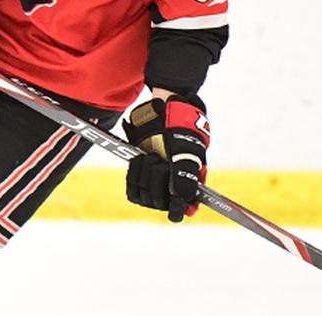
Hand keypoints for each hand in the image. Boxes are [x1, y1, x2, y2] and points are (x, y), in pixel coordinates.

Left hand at [123, 93, 209, 221]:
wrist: (159, 112)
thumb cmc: (178, 128)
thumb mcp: (185, 148)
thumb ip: (185, 174)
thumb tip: (183, 198)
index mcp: (189, 182)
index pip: (181, 208)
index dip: (177, 209)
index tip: (174, 209)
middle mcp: (171, 186)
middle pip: (160, 202)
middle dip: (158, 179)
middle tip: (160, 161)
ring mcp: (154, 182)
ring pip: (146, 197)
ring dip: (146, 173)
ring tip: (151, 156)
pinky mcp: (139, 177)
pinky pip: (133, 189)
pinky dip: (134, 174)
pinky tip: (139, 160)